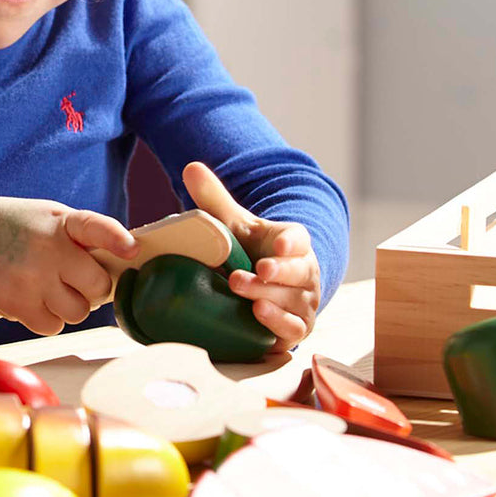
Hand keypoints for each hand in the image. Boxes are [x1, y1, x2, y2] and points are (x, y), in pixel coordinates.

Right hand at [0, 196, 136, 335]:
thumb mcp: (44, 216)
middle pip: (98, 285)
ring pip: (79, 312)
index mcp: (59, 221)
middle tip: (77, 278)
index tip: (131, 250)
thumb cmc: (6, 226)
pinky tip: (32, 299)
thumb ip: (78, 235)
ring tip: (48, 286)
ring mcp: (32, 280)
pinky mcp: (16, 306)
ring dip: (70, 305)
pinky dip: (48, 319)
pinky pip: (53, 326)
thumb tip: (118, 264)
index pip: (95, 227)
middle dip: (94, 286)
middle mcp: (48, 250)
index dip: (116, 239)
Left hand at [182, 162, 320, 353]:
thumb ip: (215, 198)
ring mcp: (302, 302)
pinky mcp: (295, 328)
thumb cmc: (249, 251)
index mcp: (291, 243)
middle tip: (258, 269)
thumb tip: (191, 168)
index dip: (291, 241)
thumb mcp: (233, 225)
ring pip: (294, 301)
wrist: (260, 289)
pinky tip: (258, 316)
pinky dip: (279, 323)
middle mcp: (304, 273)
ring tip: (243, 290)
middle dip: (279, 271)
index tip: (279, 243)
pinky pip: (294, 328)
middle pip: (299, 271)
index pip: (299, 239)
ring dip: (270, 296)